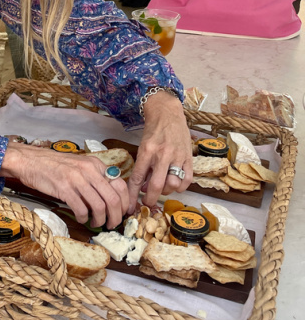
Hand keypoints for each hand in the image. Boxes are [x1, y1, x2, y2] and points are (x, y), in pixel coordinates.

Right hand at [0, 143, 128, 228]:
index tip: (124, 213)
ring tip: (97, 224)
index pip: (120, 184)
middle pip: (113, 198)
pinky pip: (81, 209)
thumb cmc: (55, 165)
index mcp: (96, 164)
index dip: (125, 203)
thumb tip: (109, 199)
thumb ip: (94, 178)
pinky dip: (84, 218)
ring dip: (101, 220)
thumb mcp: (80, 166)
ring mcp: (77, 179)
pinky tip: (81, 219)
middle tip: (112, 224)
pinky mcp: (64, 189)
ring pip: (99, 206)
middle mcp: (89, 170)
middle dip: (116, 216)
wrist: (31, 160)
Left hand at [126, 91, 192, 212]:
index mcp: (147, 151)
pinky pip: (187, 180)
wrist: (168, 113)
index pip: (137, 178)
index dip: (133, 195)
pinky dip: (180, 187)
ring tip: (161, 187)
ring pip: (172, 185)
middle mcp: (162, 154)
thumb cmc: (153, 131)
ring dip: (166, 191)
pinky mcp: (189, 157)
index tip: (130, 206)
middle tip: (147, 203)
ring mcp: (177, 156)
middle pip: (156, 185)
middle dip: (150, 199)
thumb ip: (143, 167)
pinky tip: (174, 184)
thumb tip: (142, 189)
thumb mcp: (143, 146)